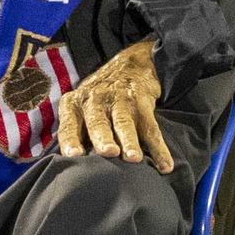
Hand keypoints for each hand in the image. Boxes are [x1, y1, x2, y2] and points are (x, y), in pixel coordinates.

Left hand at [57, 40, 172, 172]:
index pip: (69, 124)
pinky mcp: (142, 102)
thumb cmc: (98, 99)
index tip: (73, 156)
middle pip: (98, 122)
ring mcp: (120, 100)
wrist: (129, 65)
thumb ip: (75, 132)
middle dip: (103, 138)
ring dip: (129, 141)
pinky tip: (165, 165)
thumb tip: (68, 168)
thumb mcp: (80, 107)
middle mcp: (95, 100)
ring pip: (124, 123)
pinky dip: (159, 149)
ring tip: (133, 159)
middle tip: (108, 152)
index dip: (70, 140)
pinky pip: (151, 128)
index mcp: (75, 104)